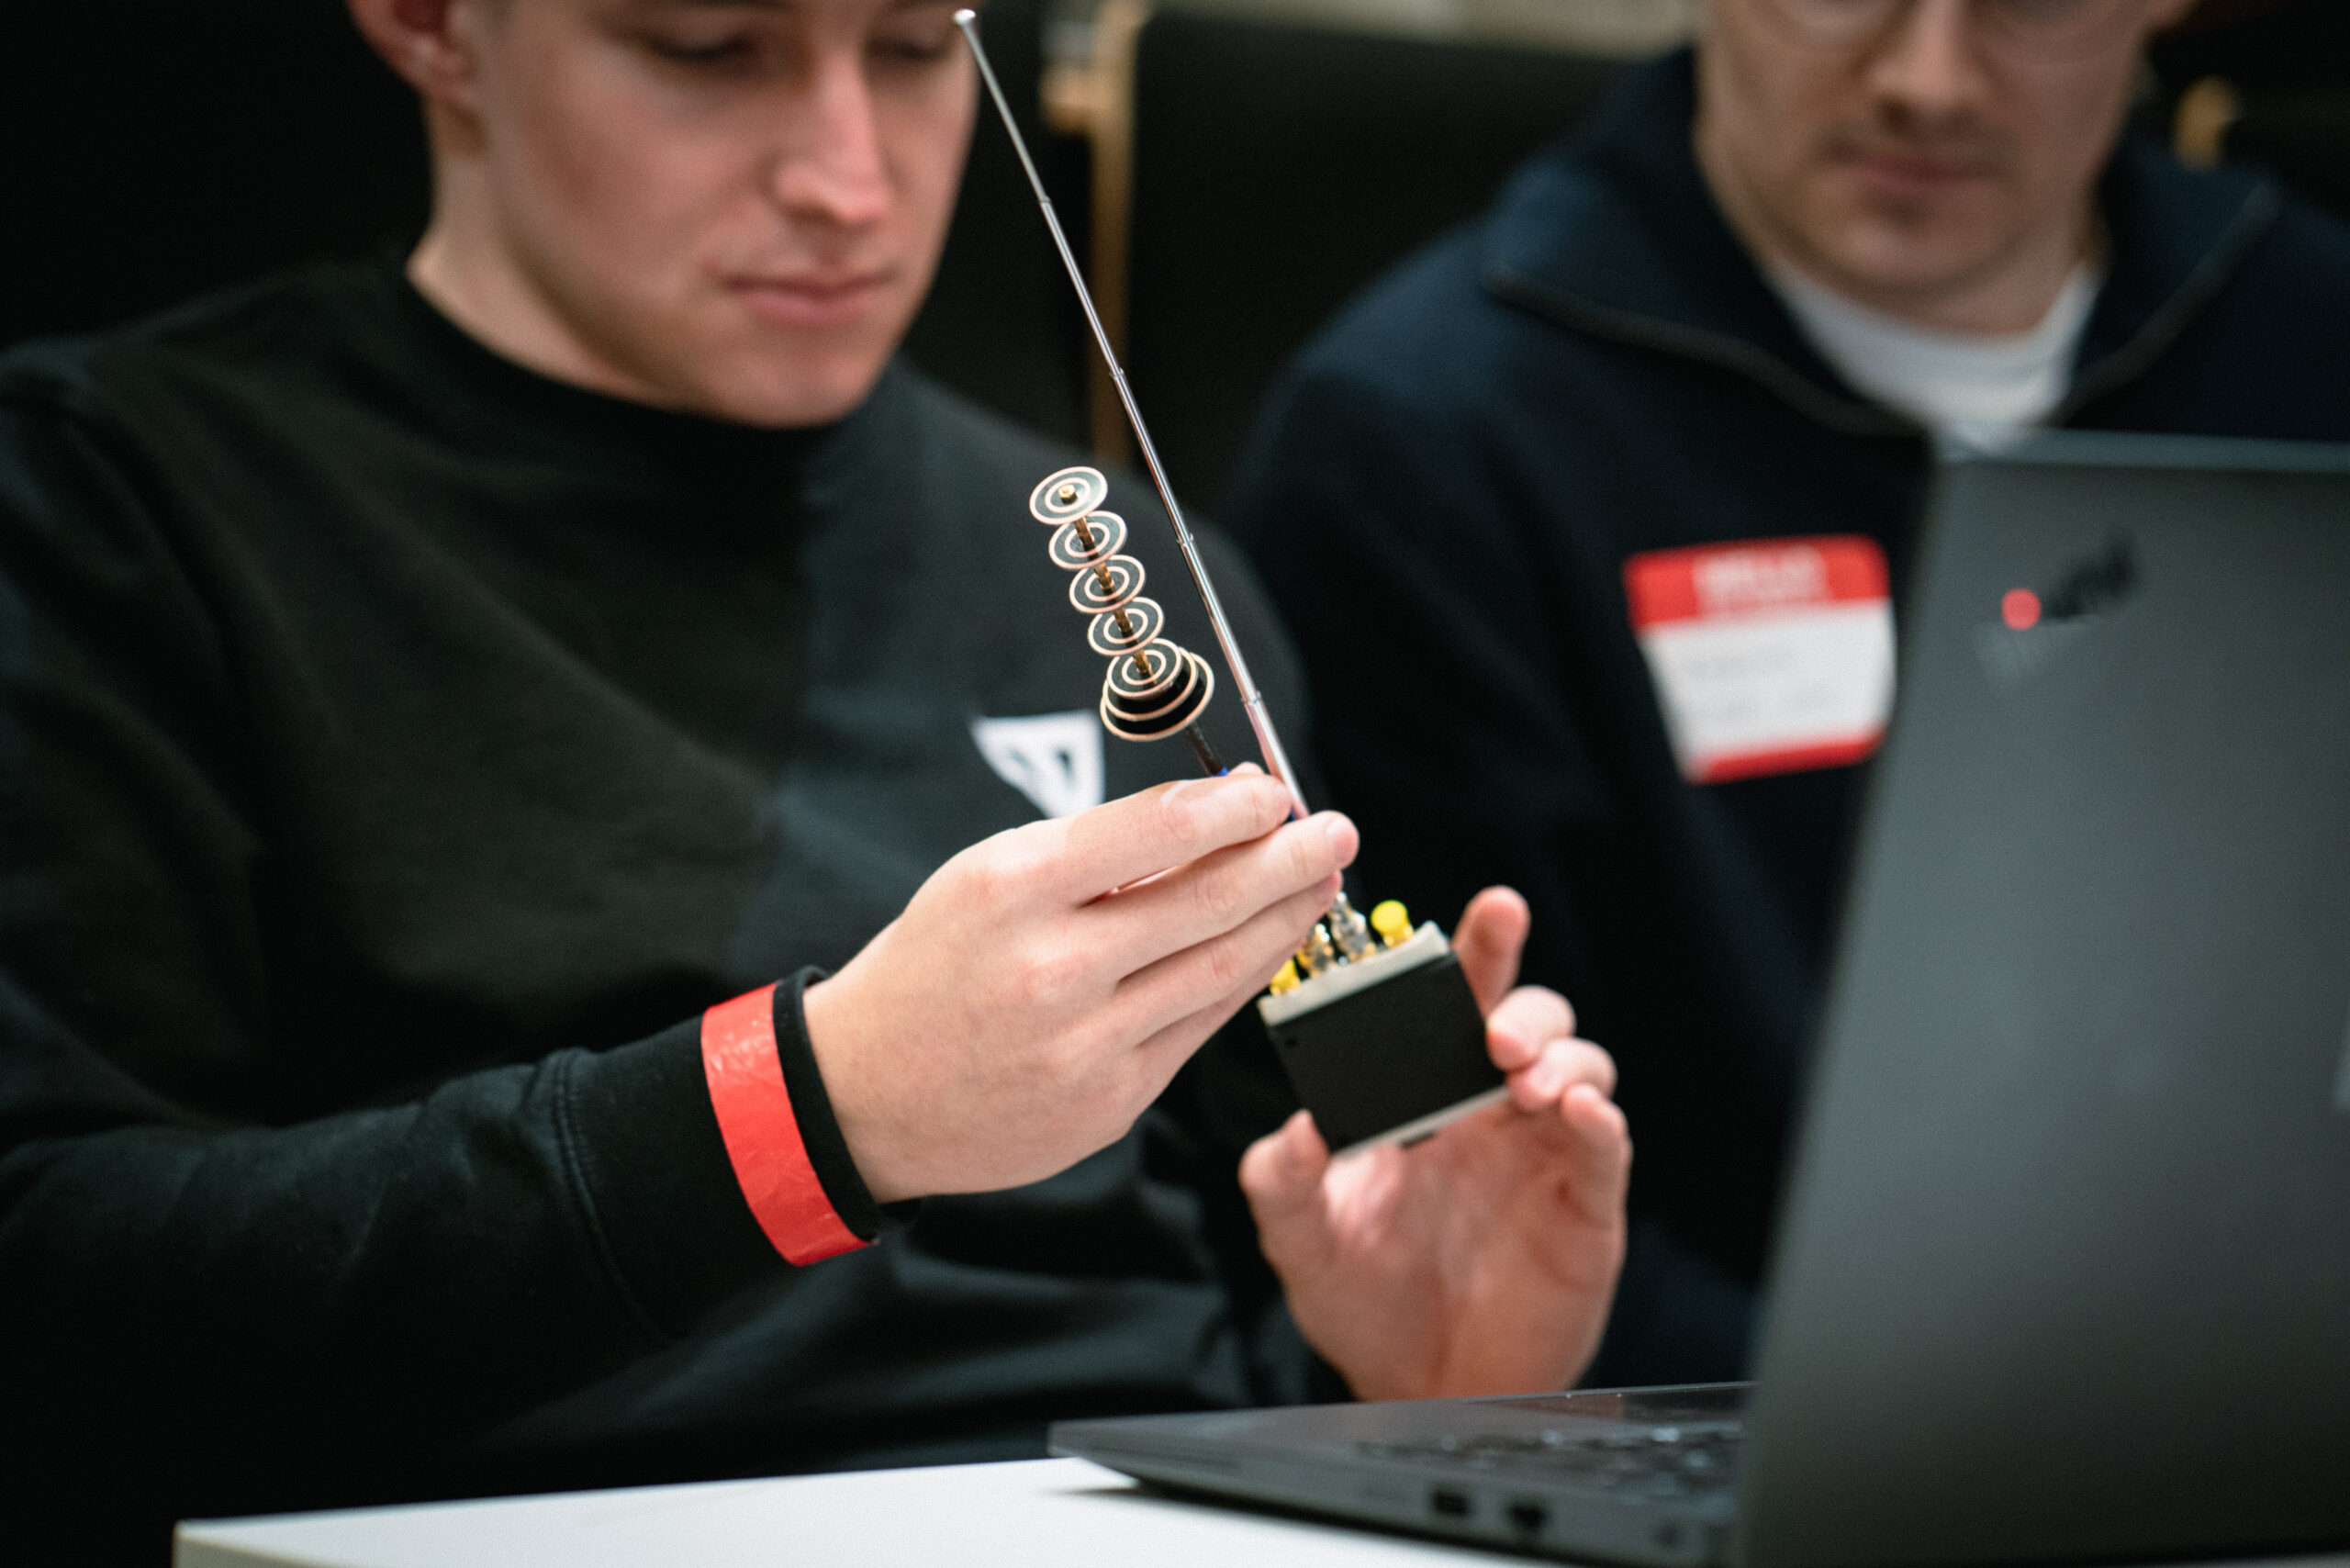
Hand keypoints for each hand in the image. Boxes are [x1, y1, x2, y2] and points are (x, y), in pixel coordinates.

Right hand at [805, 768, 1355, 1202]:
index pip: (1158, 829)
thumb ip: (1098, 851)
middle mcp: (1051, 968)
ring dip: (1286, 919)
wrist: (864, 1093)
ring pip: (1220, 968)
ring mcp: (1084, 1045)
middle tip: (1335, 830)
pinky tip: (1270, 944)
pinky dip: (1245, 978)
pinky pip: (1200, 1027)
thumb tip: (1218, 816)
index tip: (1275, 791)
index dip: (1237, 806)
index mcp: (1012, 889)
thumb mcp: (987, 876)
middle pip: (1208, 900)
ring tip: (1320, 883)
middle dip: (1288, 859)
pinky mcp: (1109, 1103)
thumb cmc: (936, 964)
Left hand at [1241, 887, 1630, 1399]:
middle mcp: (1492, 1109)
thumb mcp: (1302, 1238)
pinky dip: (1598, 1121)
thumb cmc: (1364, 1297)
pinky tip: (1576, 1113)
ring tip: (1523, 1078)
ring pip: (1580, 1067)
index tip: (1487, 912)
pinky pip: (1605, 1147)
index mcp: (1427, 1094)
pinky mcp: (1585, 1206)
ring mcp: (1543, 1153)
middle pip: (1529, 1017)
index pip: (1455, 1001)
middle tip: (1494, 1028)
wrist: (1415, 1385)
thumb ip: (1283, 1182)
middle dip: (1519, 1000)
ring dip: (1559, 1056)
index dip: (1477, 950)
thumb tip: (1289, 1130)